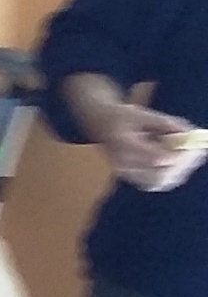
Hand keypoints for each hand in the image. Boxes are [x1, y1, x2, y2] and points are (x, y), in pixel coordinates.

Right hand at [90, 103, 206, 193]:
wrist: (98, 122)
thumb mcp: (142, 113)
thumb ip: (165, 123)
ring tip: (188, 154)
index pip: (155, 158)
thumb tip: (189, 134)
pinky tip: (177, 162)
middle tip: (197, 150)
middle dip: (183, 163)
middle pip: (160, 174)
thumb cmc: (121, 116)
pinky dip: (172, 174)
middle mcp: (121, 163)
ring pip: (160, 181)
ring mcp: (125, 173)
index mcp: (121, 144)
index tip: (193, 145)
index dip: (178, 155)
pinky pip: (156, 183)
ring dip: (179, 170)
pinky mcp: (131, 177)